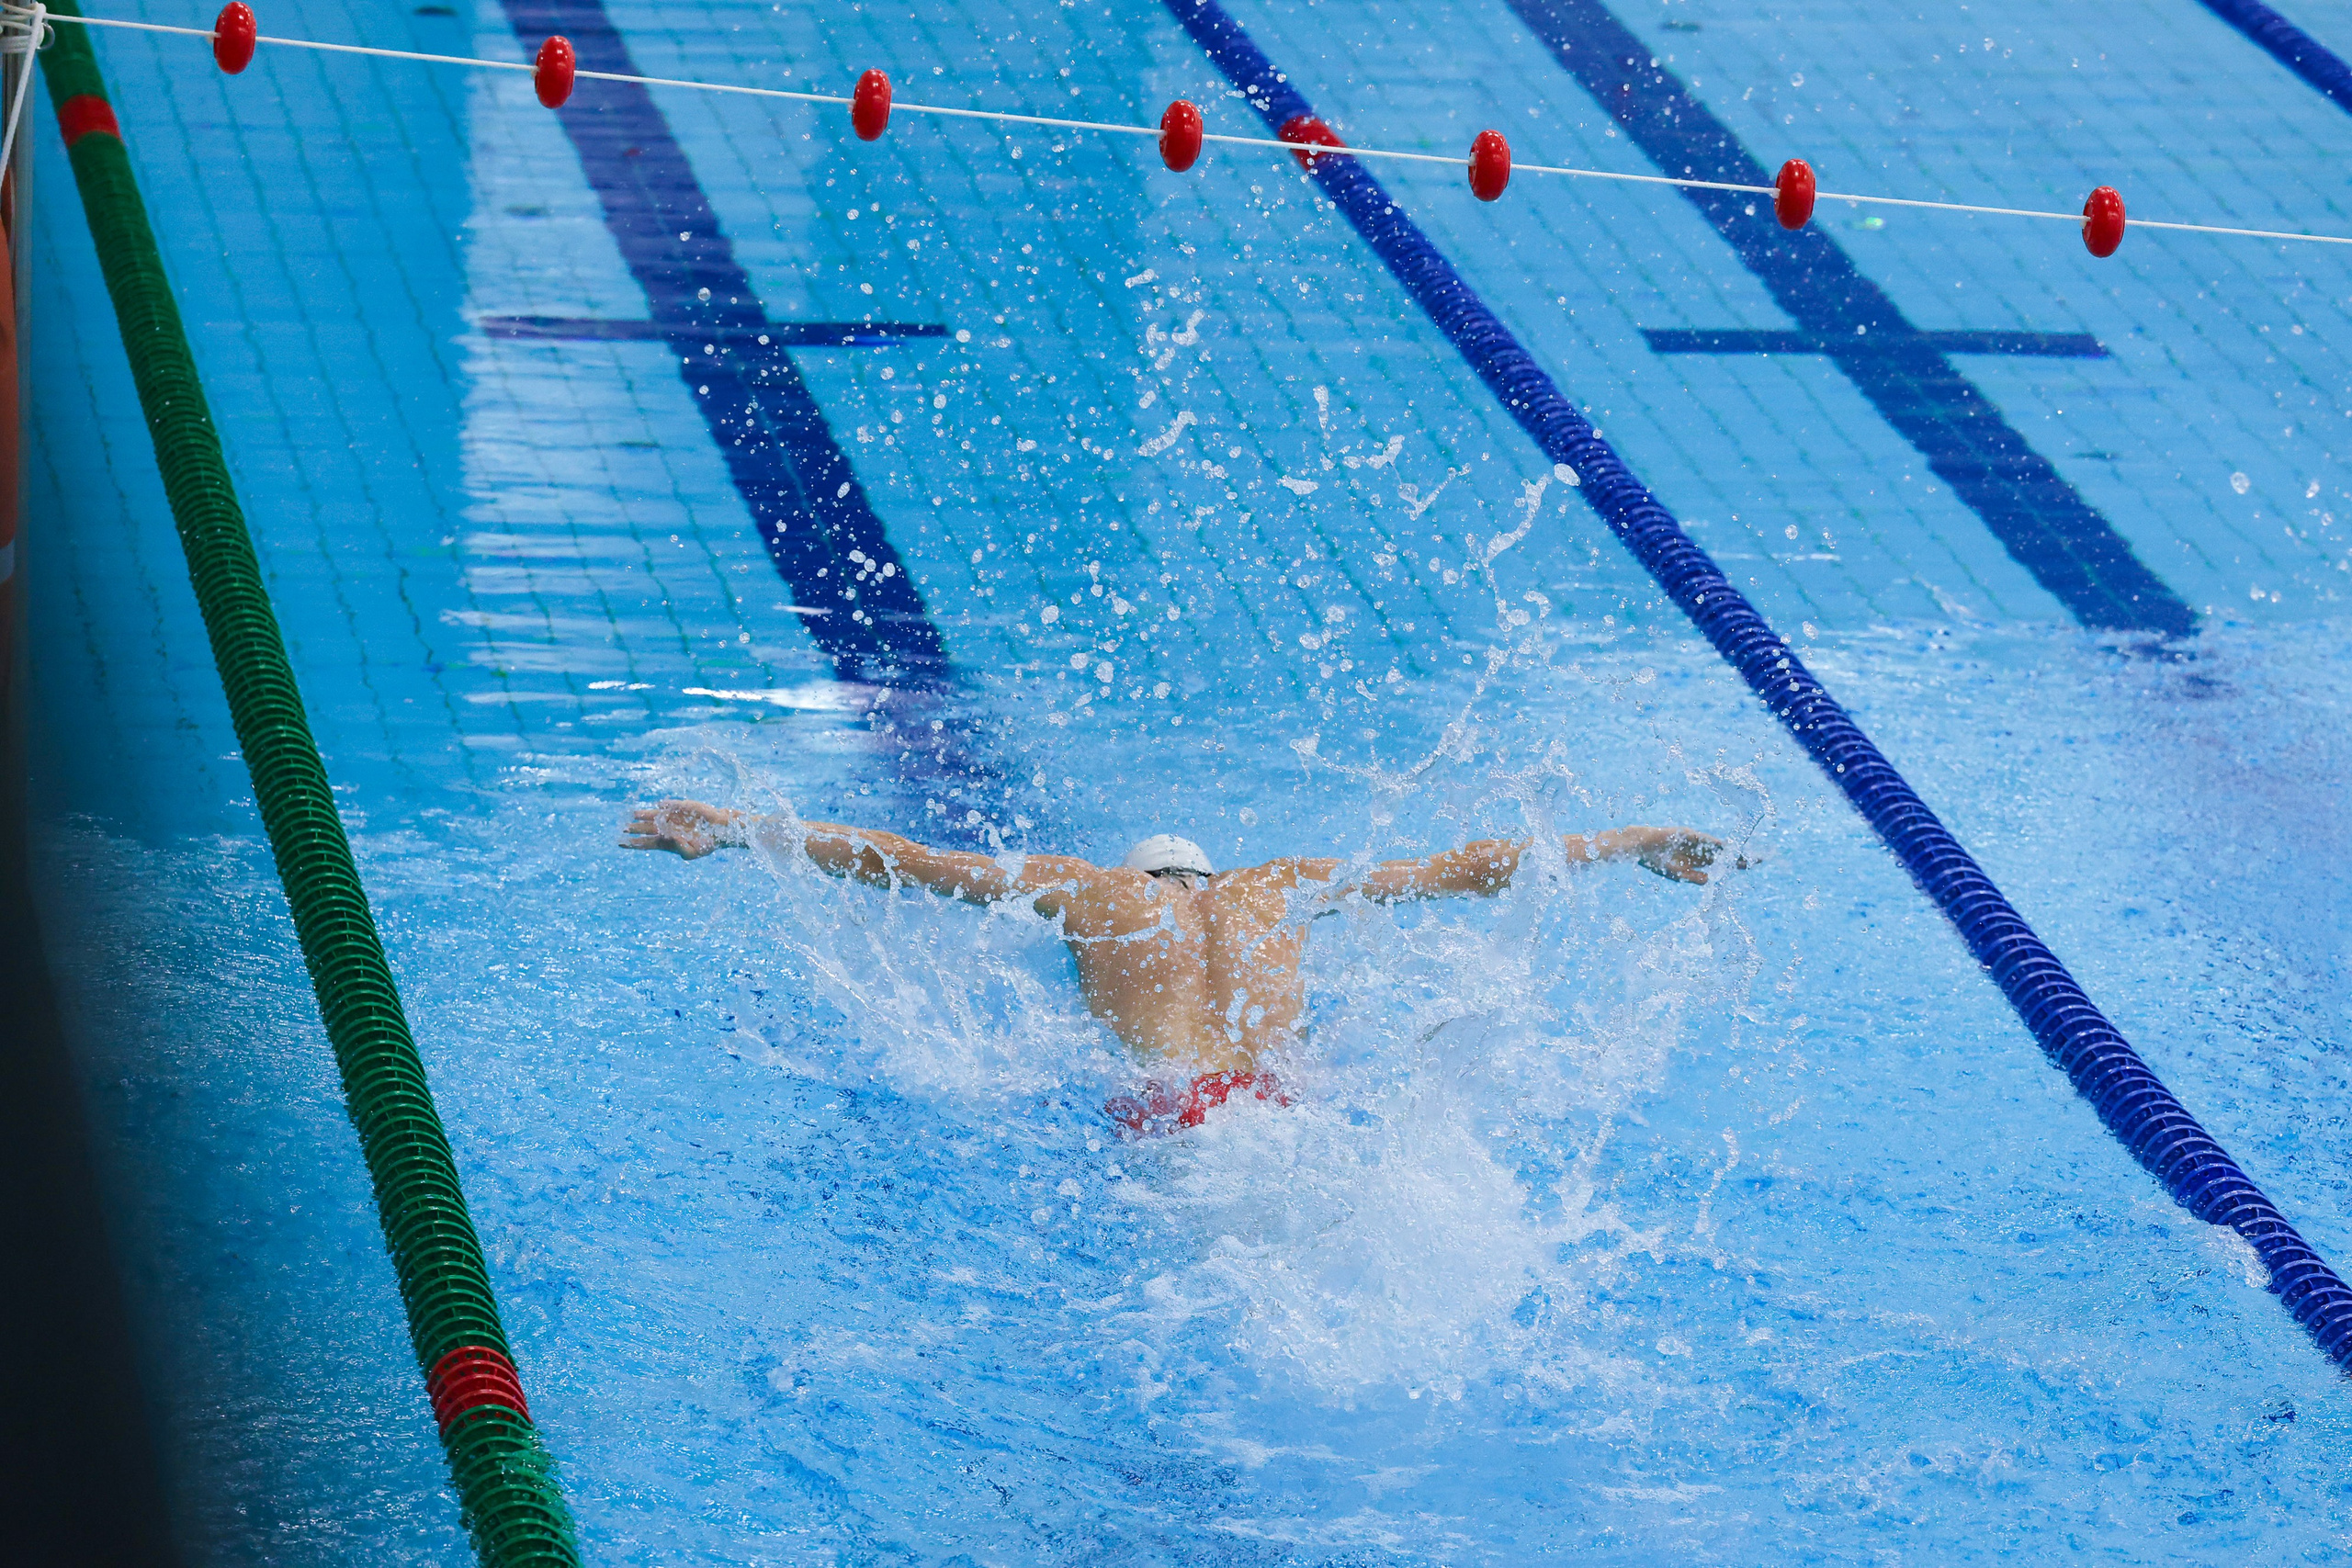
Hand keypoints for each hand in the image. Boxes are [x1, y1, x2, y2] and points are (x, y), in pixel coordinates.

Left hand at [621, 799, 743, 859]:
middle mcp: (667, 829)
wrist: (721, 830)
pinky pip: (672, 805)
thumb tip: (669, 838)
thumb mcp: (694, 853)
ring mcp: (673, 817)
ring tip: (632, 814)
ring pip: (654, 815)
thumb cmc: (707, 845)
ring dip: (643, 814)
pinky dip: (666, 805)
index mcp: (667, 842)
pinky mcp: (682, 807)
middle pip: (647, 828)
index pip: (647, 842)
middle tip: (623, 828)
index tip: (621, 843)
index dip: (634, 843)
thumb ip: (681, 849)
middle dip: (635, 828)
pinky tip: (659, 806)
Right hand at [1630, 826, 1740, 884]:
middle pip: (1724, 854)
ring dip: (1732, 851)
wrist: (1639, 847)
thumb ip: (1694, 877)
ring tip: (1749, 855)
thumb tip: (1710, 880)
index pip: (1721, 863)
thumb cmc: (1656, 861)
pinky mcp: (1688, 835)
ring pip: (1717, 847)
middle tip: (1760, 859)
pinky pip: (1705, 840)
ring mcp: (1694, 842)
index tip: (1750, 865)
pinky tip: (1728, 848)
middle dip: (1740, 856)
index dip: (1734, 864)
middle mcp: (1699, 850)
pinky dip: (1717, 844)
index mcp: (1697, 860)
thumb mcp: (1678, 874)